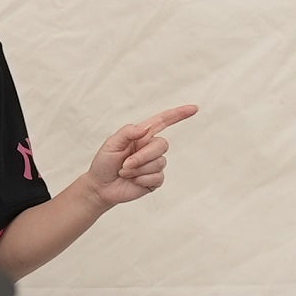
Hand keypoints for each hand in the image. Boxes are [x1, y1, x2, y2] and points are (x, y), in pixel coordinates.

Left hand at [83, 105, 198, 208]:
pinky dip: (142, 180)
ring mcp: (154, 164)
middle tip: (125, 164)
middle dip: (143, 156)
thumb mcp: (112, 143)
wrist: (101, 187)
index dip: (179, 114)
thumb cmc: (104, 163)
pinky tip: (133, 181)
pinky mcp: (155, 179)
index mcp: (142, 135)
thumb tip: (146, 127)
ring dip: (139, 169)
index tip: (194, 109)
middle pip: (162, 145)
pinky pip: (157, 177)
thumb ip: (128, 132)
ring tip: (125, 172)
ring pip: (159, 163)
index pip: (163, 121)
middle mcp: (150, 148)